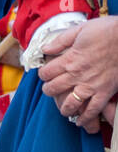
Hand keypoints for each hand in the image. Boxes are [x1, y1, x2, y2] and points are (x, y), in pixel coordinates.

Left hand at [39, 17, 117, 133]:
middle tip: (51, 89)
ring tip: (63, 107)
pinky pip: (93, 109)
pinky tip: (80, 121)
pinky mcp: (105, 91)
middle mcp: (77, 75)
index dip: (42, 74)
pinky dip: (85, 118)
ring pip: (69, 103)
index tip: (45, 73)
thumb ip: (61, 40)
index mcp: (70, 59)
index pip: (45, 73)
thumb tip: (45, 49)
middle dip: (48, 90)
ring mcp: (91, 85)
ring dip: (63, 107)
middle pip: (52, 89)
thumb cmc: (108, 30)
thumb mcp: (81, 29)